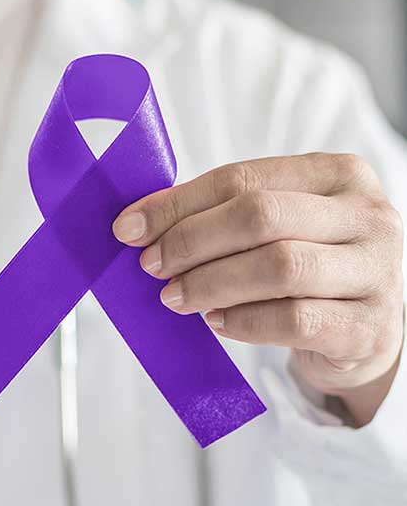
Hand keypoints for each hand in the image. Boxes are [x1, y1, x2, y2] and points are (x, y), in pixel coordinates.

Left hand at [112, 153, 403, 426]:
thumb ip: (219, 215)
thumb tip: (138, 222)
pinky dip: (245, 322)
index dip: (178, 204)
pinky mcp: (369, 327)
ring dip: (211, 283)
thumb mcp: (276, 228)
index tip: (129, 227)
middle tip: (151, 265)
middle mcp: (366, 215)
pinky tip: (217, 322)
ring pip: (279, 267)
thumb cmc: (308, 266)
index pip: (242, 179)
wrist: (367, 330)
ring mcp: (376, 271)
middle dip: (191, 241)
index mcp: (336, 174)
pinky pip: (295, 320)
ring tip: (175, 297)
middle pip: (261, 216)